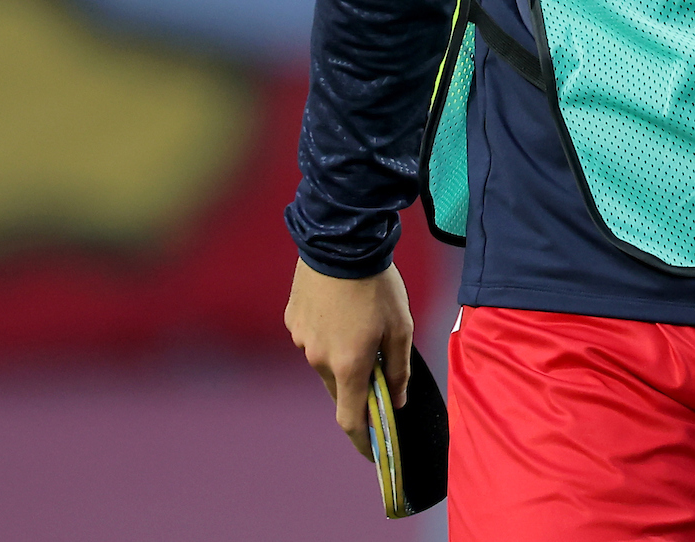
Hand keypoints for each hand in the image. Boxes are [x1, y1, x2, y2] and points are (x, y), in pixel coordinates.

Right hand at [285, 260, 411, 457]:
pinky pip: (313, 338)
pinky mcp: (293, 321)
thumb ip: (398, 370)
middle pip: (339, 389)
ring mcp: (301, 340)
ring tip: (363, 323)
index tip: (372, 451)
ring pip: (325, 363)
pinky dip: (329, 335)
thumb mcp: (401, 328)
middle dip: (358, 386)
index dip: (362, 439)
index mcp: (348, 366)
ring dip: (343, 356)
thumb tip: (396, 400)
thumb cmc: (377, 286)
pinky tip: (343, 309)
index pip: (350, 419)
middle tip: (378, 365)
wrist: (341, 242)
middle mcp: (319, 359)